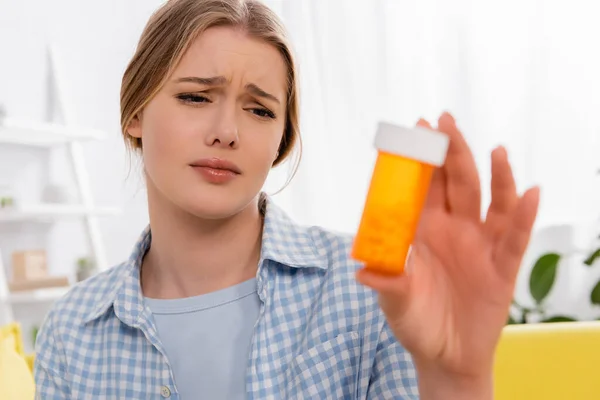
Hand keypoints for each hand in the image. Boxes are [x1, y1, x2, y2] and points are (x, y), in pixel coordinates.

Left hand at [357, 112, 539, 395]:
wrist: (444, 357)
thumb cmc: (416, 323)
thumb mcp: (397, 302)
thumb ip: (388, 283)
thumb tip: (362, 270)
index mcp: (423, 231)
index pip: (423, 187)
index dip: (420, 159)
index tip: (415, 129)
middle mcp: (453, 230)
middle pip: (456, 183)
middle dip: (451, 151)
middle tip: (444, 120)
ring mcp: (480, 245)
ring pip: (489, 202)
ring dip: (494, 175)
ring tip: (494, 149)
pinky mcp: (503, 267)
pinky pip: (516, 237)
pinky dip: (524, 215)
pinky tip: (530, 192)